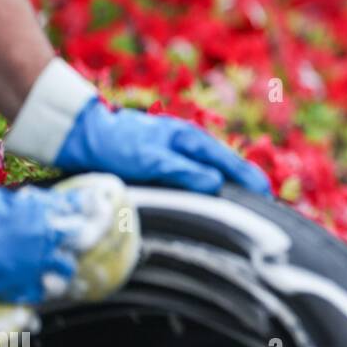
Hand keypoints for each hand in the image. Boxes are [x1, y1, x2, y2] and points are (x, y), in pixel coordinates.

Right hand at [0, 185, 101, 303]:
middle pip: (86, 237)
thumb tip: (45, 202)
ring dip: (69, 262)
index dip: (94, 205)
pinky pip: (49, 290)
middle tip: (99, 230)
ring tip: (66, 261)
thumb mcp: (1, 201)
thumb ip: (30, 205)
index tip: (101, 202)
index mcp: (40, 213)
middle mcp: (45, 238)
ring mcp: (36, 265)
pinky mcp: (23, 288)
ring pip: (69, 267)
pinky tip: (52, 283)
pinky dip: (52, 286)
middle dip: (95, 231)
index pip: (81, 207)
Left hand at [56, 99, 271, 195]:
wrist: (77, 135)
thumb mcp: (151, 160)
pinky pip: (193, 180)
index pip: (231, 164)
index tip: (268, 198)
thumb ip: (185, 172)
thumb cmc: (114, 146)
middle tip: (261, 210)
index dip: (251, 181)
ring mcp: (175, 154)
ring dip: (225, 191)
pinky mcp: (161, 164)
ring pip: (209, 175)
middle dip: (243, 187)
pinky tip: (206, 203)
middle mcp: (187, 146)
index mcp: (191, 140)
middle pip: (225, 169)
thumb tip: (218, 185)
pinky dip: (206, 191)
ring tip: (240, 211)